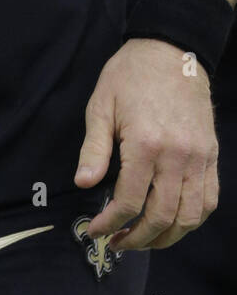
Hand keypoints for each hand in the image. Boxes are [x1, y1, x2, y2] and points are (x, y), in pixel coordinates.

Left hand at [74, 37, 218, 248]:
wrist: (171, 51)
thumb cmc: (130, 75)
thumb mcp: (101, 106)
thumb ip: (94, 149)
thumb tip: (83, 184)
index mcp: (146, 145)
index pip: (130, 202)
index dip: (110, 223)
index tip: (96, 231)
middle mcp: (177, 156)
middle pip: (161, 217)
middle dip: (137, 239)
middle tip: (118, 243)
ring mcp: (199, 158)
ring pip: (190, 217)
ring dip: (167, 237)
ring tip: (144, 240)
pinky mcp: (211, 156)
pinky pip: (208, 200)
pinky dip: (192, 220)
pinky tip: (173, 222)